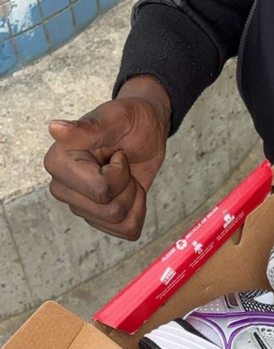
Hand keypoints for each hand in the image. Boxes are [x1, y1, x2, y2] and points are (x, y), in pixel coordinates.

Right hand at [44, 76, 171, 239]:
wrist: (145, 133)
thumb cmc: (130, 121)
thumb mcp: (116, 118)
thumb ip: (87, 128)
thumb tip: (54, 128)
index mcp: (58, 162)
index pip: (100, 191)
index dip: (120, 173)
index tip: (117, 154)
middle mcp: (62, 187)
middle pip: (111, 211)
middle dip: (129, 188)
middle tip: (123, 164)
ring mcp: (79, 205)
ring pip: (119, 221)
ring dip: (134, 198)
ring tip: (126, 175)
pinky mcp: (96, 218)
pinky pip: (126, 230)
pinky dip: (138, 212)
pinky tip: (130, 191)